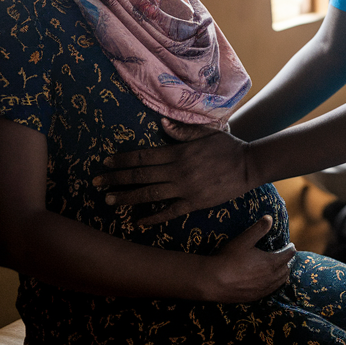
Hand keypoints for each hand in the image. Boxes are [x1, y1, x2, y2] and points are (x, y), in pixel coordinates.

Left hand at [92, 120, 256, 226]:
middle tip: (96, 182)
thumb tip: (161, 123)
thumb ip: (182, 130)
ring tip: (109, 200)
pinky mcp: (195, 203)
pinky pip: (169, 211)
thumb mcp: (206, 132)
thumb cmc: (227, 146)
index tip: (106, 163)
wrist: (249, 165)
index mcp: (178, 152)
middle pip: (140, 175)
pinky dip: (152, 217)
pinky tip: (138, 221)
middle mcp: (177, 170)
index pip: (143, 156)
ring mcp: (185, 188)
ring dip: (128, 197)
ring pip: (150, 194)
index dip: (123, 160)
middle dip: (116, 179)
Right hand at [195, 215, 295, 302]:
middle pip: (286, 269)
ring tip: (280, 268)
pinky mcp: (255, 297)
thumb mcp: (244, 240)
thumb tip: (270, 218)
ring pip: (280, 281)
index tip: (290, 245)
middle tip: (284, 256)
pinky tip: (268, 281)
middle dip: (287, 261)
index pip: (288, 255)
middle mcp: (270, 277)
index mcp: (271, 262)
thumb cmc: (228, 258)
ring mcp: (263, 289)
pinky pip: (271, 290)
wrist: (213, 281)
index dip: (290, 248)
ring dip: (282, 274)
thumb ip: (258, 229)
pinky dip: (274, 284)